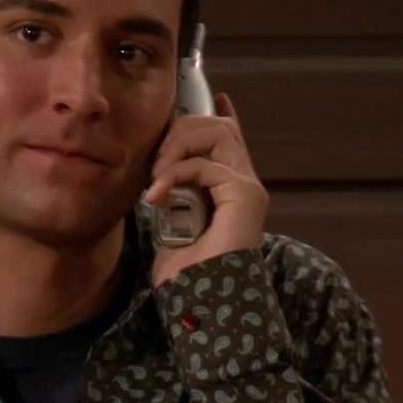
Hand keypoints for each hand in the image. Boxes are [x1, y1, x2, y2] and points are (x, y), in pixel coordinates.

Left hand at [144, 92, 268, 286]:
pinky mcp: (244, 196)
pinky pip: (206, 165)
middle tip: (155, 163)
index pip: (231, 138)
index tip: (211, 98)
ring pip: (216, 133)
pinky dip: (176, 175)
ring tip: (156, 177)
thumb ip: (172, 192)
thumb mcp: (171, 222)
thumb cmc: (187, 274)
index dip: (221, 114)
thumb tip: (156, 170)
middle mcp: (244, 184)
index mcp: (229, 189)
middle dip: (179, 131)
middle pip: (218, 126)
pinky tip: (158, 196)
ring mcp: (247, 188)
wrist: (202, 304)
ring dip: (177, 148)